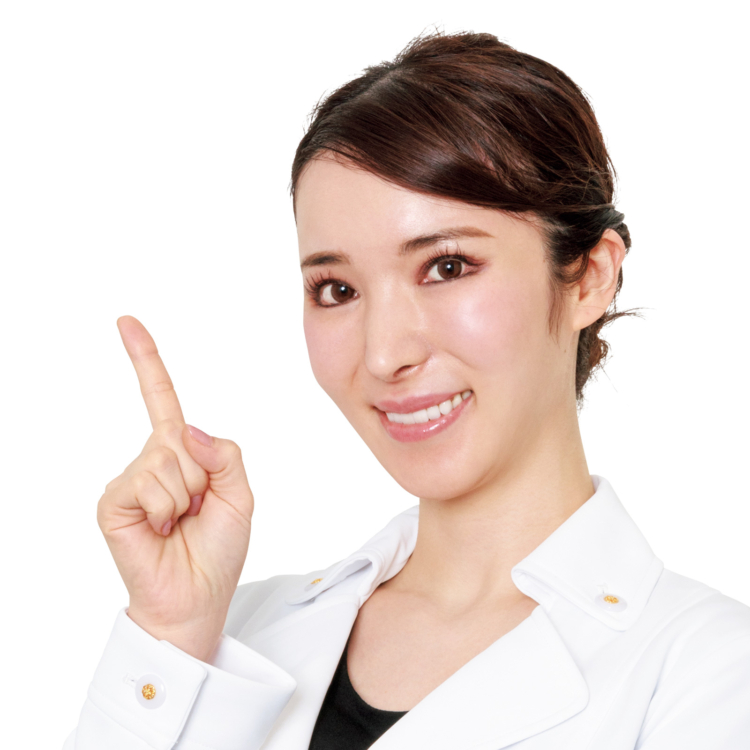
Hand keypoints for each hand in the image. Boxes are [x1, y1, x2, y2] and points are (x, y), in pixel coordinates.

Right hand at [97, 315, 253, 660]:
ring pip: (166, 458)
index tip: (127, 322)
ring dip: (185, 495)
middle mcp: (152, 460)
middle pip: (180, 435)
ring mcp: (130, 480)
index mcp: (182, 455)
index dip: (147, 361)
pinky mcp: (114, 500)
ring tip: (179, 522)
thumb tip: (186, 428)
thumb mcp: (240, 494)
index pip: (163, 400)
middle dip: (202, 476)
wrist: (196, 598)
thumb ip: (225, 454)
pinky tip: (161, 528)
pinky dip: (167, 507)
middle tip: (196, 510)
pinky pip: (149, 481)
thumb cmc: (218, 549)